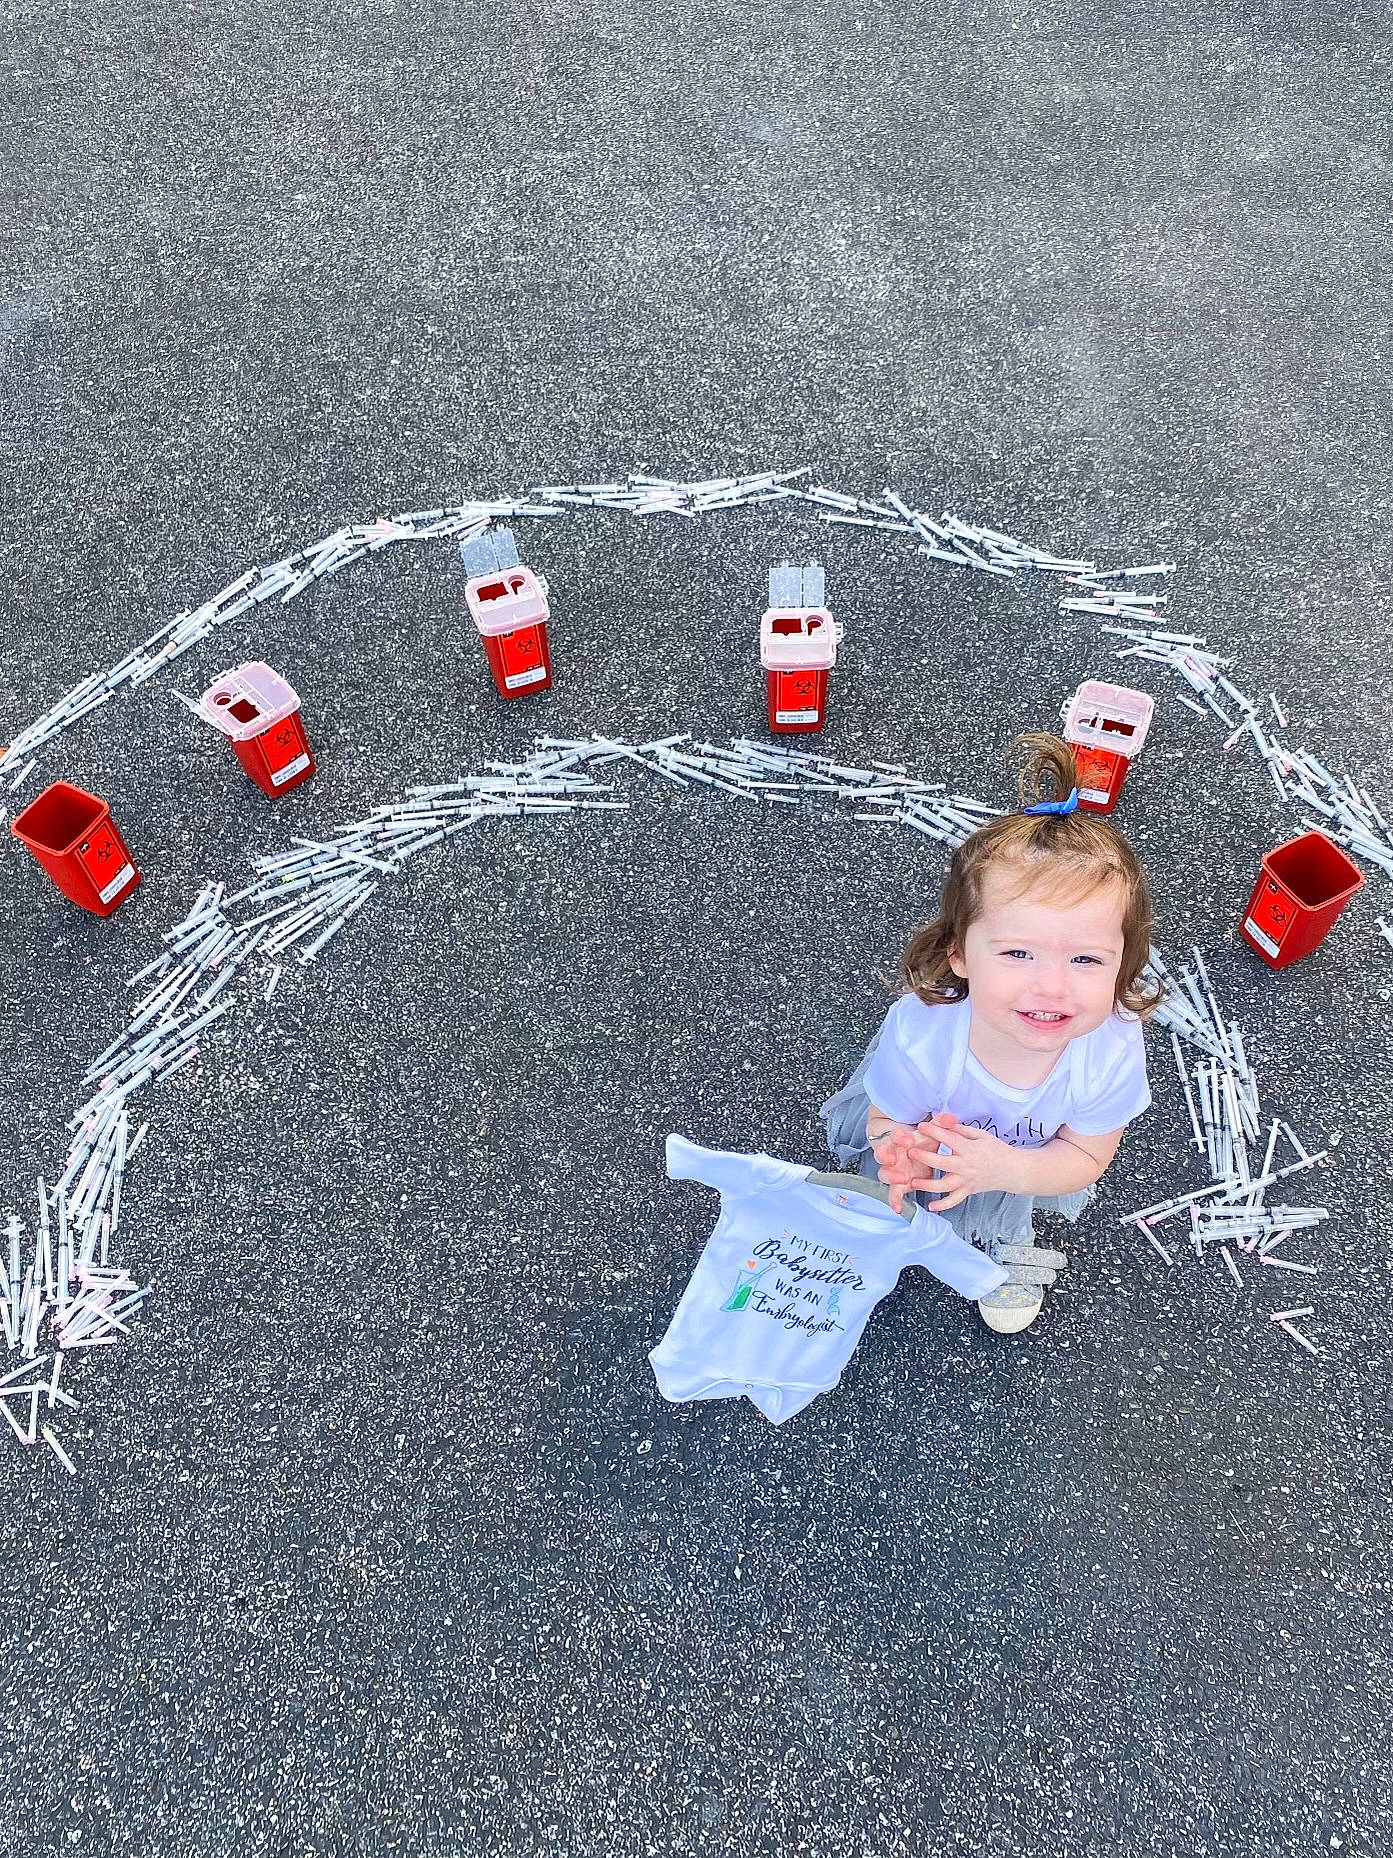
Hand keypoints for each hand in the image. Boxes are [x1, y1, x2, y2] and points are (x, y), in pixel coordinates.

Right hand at [867, 1119, 932, 1216]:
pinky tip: (898, 1209)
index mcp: (899, 1141)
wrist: (908, 1151)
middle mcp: (892, 1155)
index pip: (895, 1136)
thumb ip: (940, 1125)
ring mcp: (893, 1171)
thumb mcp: (929, 1133)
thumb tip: (951, 1117)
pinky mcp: (897, 1185)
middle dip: (886, 1156)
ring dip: (891, 1177)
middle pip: (882, 1155)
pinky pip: (893, 1194)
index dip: (899, 1137)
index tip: (907, 1139)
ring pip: (885, 1174)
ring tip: (902, 1179)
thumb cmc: (920, 1141)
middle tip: (893, 1159)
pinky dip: (894, 1201)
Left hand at [907, 1112, 1023, 1212]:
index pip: (949, 1139)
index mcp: (969, 1149)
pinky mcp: (968, 1191)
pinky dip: (943, 1205)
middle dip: (926, 1157)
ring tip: (913, 1182)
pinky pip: (954, 1200)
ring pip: (945, 1186)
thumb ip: (961, 1130)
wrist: (1012, 1170)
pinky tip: (931, 1206)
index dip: (935, 1132)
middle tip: (910, 1152)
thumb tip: (944, 1123)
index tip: (921, 1126)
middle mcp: (966, 1166)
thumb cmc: (997, 1150)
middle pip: (943, 1162)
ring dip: (928, 1185)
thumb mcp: (981, 1135)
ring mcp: (966, 1181)